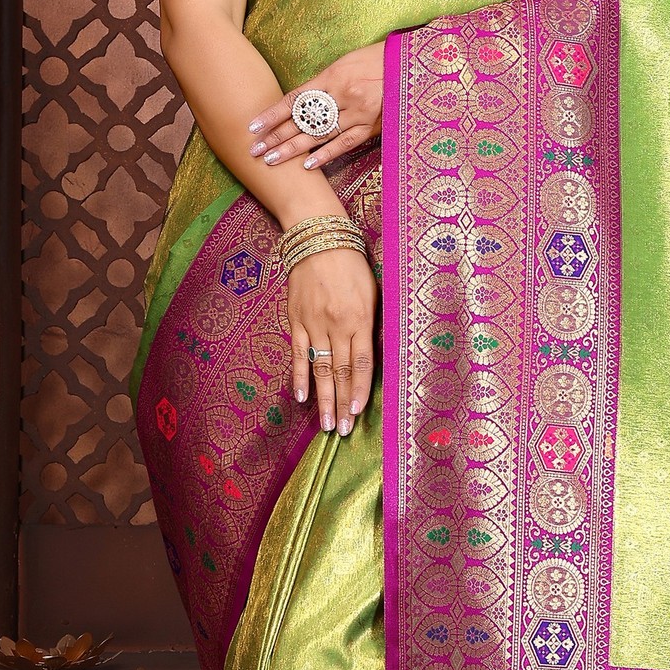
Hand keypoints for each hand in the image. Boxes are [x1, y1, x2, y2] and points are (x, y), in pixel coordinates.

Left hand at [250, 40, 385, 172]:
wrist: (410, 64)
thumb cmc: (376, 60)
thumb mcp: (346, 63)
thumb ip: (324, 83)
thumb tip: (301, 102)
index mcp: (331, 76)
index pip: (294, 99)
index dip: (272, 114)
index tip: (253, 127)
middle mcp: (341, 95)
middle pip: (302, 120)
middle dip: (276, 136)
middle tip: (254, 150)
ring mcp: (357, 112)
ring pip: (319, 134)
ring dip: (293, 149)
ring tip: (272, 160)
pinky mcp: (372, 126)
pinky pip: (345, 143)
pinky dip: (326, 155)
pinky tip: (307, 165)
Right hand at [287, 247, 375, 433]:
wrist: (318, 238)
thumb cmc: (352, 265)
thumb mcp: (373, 291)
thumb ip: (371, 325)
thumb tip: (373, 357)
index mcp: (360, 318)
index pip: (361, 362)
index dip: (359, 390)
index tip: (357, 412)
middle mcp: (336, 324)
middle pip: (340, 371)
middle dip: (341, 403)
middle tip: (341, 430)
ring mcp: (313, 324)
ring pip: (319, 368)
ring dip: (322, 398)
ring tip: (325, 424)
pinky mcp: (295, 320)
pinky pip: (298, 353)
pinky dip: (299, 376)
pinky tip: (302, 397)